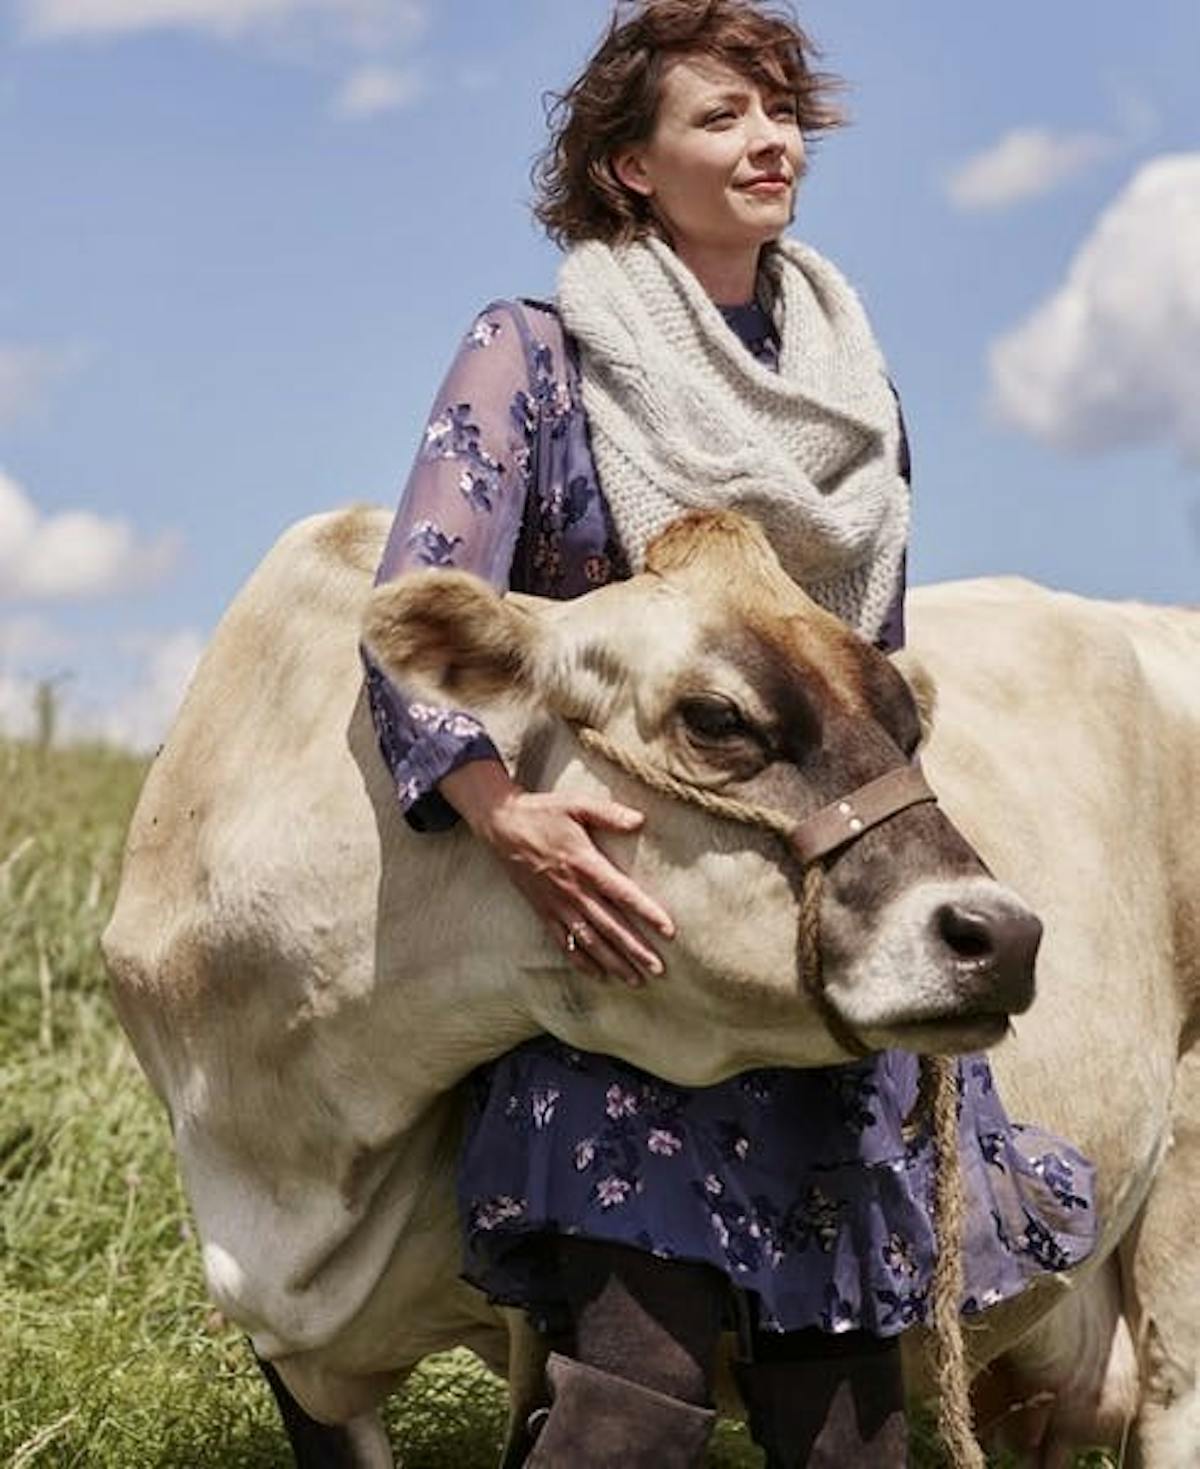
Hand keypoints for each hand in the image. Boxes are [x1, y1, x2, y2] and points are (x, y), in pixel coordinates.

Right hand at [440, 761, 674, 985]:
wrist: (501, 825)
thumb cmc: (542, 813)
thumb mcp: (576, 805)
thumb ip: (608, 814)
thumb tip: (640, 820)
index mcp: (584, 864)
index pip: (622, 894)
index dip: (646, 913)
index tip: (668, 931)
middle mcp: (572, 890)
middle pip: (609, 925)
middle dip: (635, 949)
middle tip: (659, 970)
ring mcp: (556, 904)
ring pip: (589, 940)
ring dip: (612, 962)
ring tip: (635, 980)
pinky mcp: (542, 910)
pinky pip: (563, 941)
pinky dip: (581, 960)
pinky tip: (598, 975)